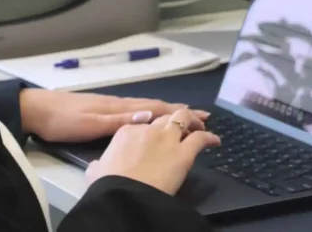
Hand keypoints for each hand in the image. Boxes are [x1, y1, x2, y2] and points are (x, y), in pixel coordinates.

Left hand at [19, 88, 209, 142]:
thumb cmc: (62, 120)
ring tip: (182, 115)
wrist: (36, 110)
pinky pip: (133, 109)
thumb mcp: (89, 123)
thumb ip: (118, 120)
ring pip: (144, 106)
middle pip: (153, 105)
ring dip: (164, 111)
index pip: (154, 108)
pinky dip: (148, 112)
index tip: (200, 115)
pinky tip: (148, 116)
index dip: (177, 112)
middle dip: (177, 111)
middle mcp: (116, 102)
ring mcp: (109, 104)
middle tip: (200, 115)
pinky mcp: (101, 109)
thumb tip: (149, 116)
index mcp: (117, 106)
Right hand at [85, 108, 220, 194]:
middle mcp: (148, 129)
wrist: (124, 194)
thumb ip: (99, 164)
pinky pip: (200, 139)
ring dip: (192, 121)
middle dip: (174, 119)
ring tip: (200, 127)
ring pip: (183, 118)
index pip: (143, 124)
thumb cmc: (108, 184)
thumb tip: (98, 166)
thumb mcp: (96, 170)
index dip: (152, 128)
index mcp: (126, 132)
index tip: (156, 135)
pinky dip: (209, 138)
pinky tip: (215, 141)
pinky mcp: (183, 153)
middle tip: (182, 126)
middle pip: (165, 117)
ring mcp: (166, 139)